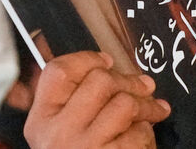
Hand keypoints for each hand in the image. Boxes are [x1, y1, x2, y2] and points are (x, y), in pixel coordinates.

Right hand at [24, 51, 170, 148]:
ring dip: (147, 105)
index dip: (86, 58)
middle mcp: (57, 134)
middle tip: (145, 85)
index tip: (106, 60)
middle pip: (98, 81)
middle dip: (129, 80)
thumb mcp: (60, 130)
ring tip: (155, 110)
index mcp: (41, 120)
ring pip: (124, 104)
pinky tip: (145, 136)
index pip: (58, 71)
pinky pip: (138, 135)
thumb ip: (72, 100)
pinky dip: (147, 133)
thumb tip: (106, 64)